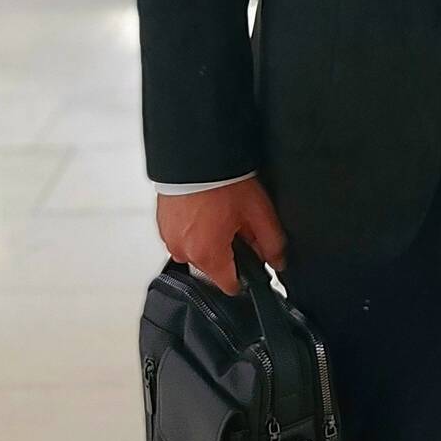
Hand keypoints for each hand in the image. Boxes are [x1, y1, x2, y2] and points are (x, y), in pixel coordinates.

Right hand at [154, 175, 287, 295]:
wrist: (195, 154)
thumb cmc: (222, 180)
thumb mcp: (258, 212)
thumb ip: (271, 243)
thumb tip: (278, 261)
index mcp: (207, 255)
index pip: (229, 286)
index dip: (246, 276)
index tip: (252, 261)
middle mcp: (184, 251)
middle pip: (213, 267)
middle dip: (228, 251)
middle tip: (238, 224)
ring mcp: (169, 238)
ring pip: (197, 251)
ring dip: (209, 239)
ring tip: (220, 213)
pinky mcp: (162, 224)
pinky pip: (183, 236)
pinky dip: (195, 228)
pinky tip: (206, 209)